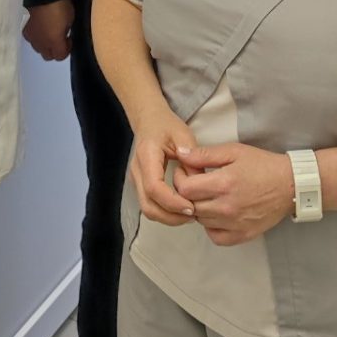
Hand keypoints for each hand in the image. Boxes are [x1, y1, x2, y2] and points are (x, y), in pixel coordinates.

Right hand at [23, 0, 73, 60]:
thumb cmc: (58, 3)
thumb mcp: (70, 18)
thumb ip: (67, 31)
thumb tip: (63, 34)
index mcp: (54, 41)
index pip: (61, 56)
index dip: (67, 49)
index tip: (69, 39)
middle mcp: (40, 42)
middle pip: (48, 56)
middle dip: (55, 50)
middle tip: (60, 38)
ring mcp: (31, 36)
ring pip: (38, 48)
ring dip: (45, 44)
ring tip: (50, 31)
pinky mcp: (24, 28)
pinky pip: (31, 38)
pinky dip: (37, 36)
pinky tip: (41, 26)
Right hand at [130, 102, 198, 227]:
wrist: (149, 120)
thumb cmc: (166, 125)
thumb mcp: (183, 135)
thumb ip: (192, 158)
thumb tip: (200, 184)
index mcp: (146, 155)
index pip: (154, 187)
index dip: (172, 202)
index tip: (191, 207)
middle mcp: (137, 170)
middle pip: (147, 205)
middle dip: (171, 216)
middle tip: (193, 215)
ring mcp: (136, 179)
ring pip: (147, 209)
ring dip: (168, 217)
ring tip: (189, 214)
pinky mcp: (140, 185)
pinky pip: (149, 205)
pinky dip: (164, 212)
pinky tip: (181, 208)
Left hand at [173, 143, 293, 245]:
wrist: (290, 185)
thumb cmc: (263, 165)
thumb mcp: (234, 151)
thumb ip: (204, 154)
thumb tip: (181, 154)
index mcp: (223, 183)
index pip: (185, 189)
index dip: (180, 178)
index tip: (186, 172)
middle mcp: (226, 207)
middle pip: (190, 205)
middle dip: (187, 193)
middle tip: (195, 182)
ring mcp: (234, 224)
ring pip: (201, 221)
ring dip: (199, 208)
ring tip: (208, 196)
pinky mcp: (242, 235)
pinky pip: (215, 237)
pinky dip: (211, 227)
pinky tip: (216, 214)